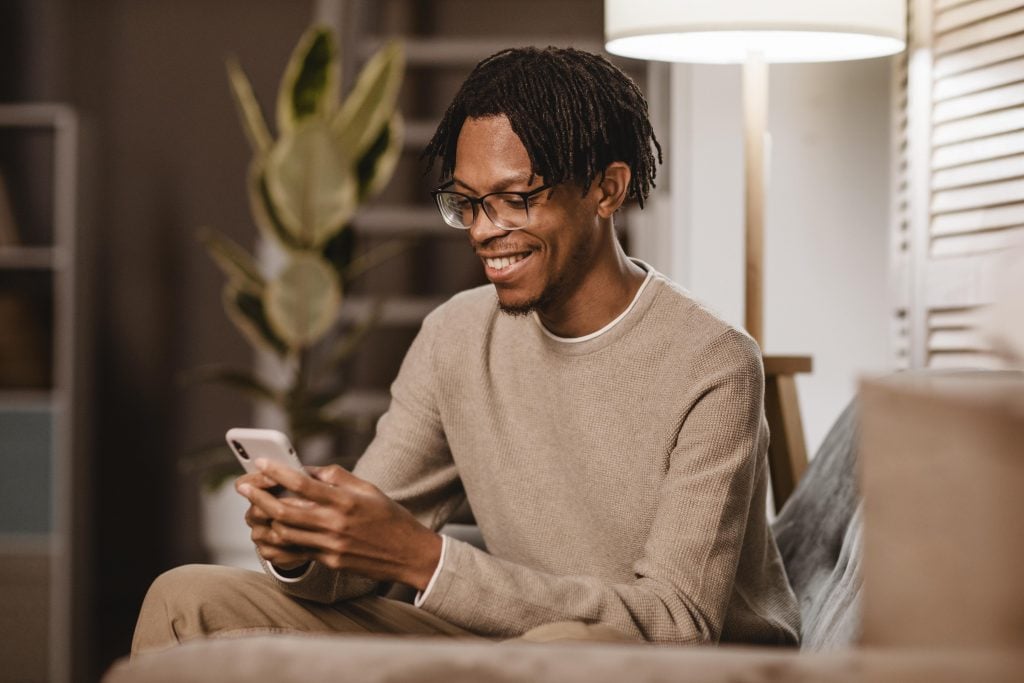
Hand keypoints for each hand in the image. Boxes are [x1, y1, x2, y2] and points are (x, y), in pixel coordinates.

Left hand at [237, 460, 442, 589]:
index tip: (260, 463)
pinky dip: (279, 540)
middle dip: (259, 497)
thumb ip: (336, 477)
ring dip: (263, 519)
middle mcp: (336, 524)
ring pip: (284, 533)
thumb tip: (307, 469)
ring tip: (252, 508)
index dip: (277, 472)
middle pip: (285, 511)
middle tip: (243, 487)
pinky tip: (269, 530)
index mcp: (346, 500)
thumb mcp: (368, 489)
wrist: (409, 554)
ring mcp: (332, 546)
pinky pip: (296, 551)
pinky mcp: (330, 562)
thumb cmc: (390, 517)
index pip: (303, 484)